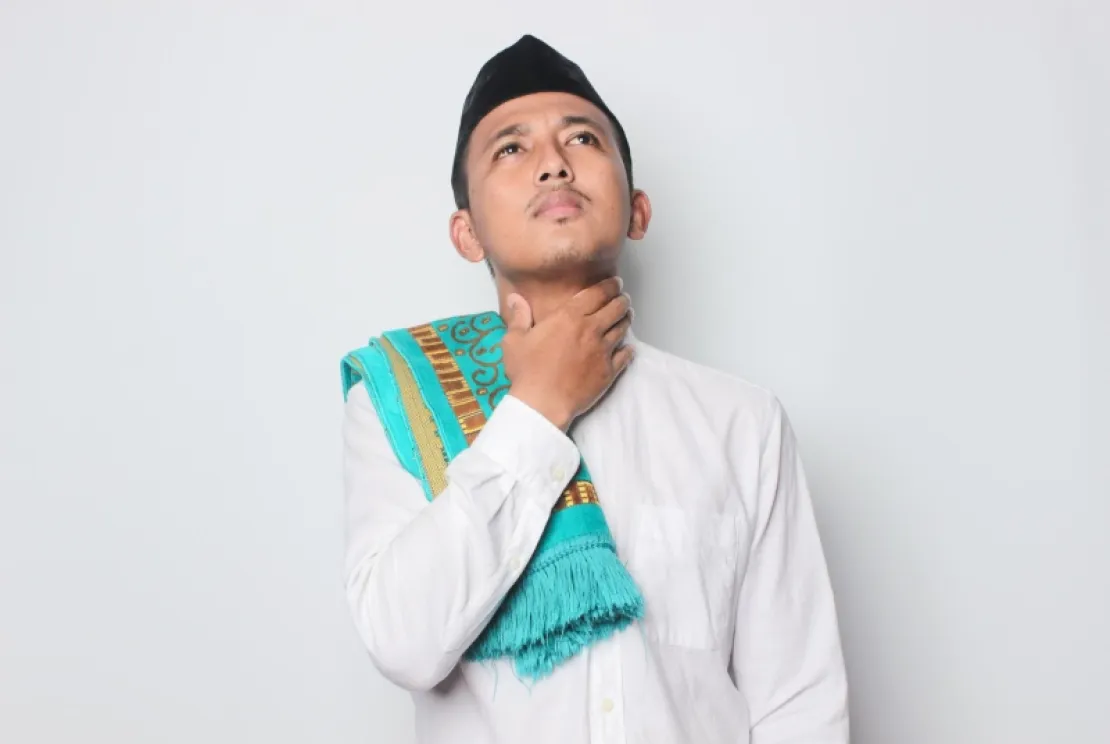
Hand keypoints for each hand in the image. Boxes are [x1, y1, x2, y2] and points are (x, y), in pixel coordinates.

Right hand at [501, 277, 634, 430]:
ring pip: (622, 328)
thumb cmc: (526, 370)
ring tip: (627, 316)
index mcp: (568, 317)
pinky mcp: (608, 371)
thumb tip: (515, 298)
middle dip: (621, 300)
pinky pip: (625, 355)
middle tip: (623, 298)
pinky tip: (628, 348)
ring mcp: (602, 351)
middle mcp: (590, 329)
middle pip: (615, 308)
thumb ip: (519, 317)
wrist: (542, 403)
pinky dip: (628, 349)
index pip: (596, 293)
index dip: (609, 285)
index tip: (614, 282)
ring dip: (626, 319)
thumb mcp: (514, 341)